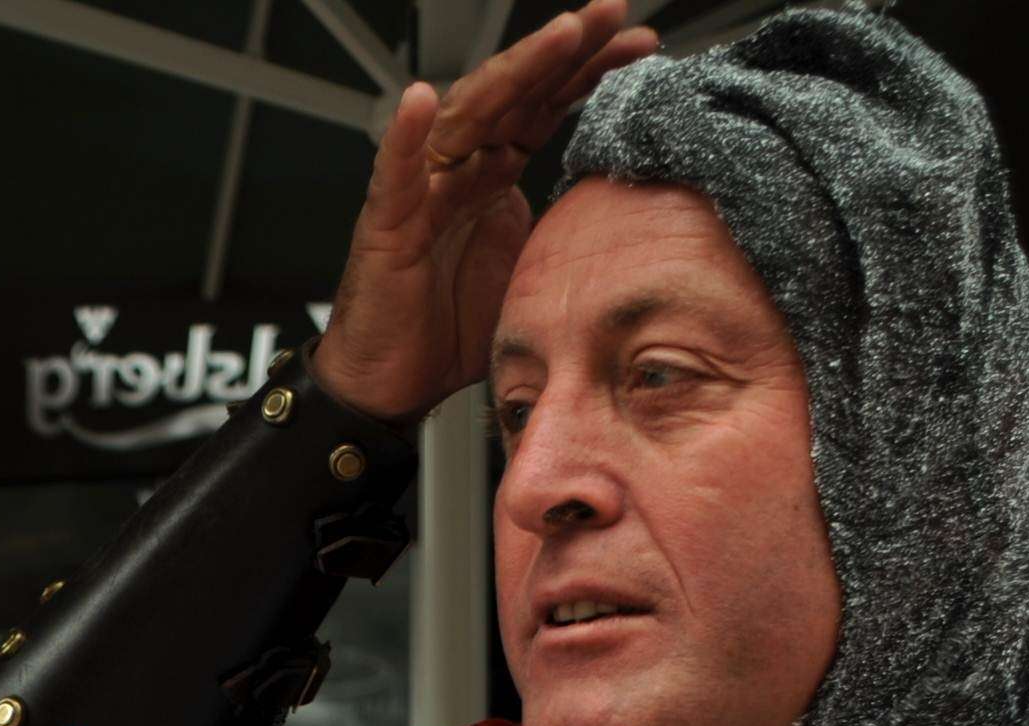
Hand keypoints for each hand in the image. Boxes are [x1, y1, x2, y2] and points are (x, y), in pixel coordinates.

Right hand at [309, 3, 659, 420]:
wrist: (393, 386)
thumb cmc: (448, 332)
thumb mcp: (534, 273)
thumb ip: (569, 233)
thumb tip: (632, 215)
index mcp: (494, 176)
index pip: (546, 107)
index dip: (589, 72)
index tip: (640, 43)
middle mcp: (459, 169)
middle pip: (515, 94)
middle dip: (564, 50)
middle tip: (611, 13)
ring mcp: (422, 190)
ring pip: (466, 115)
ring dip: (510, 73)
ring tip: (556, 37)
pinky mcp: (387, 224)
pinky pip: (395, 174)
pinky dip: (405, 137)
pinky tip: (421, 100)